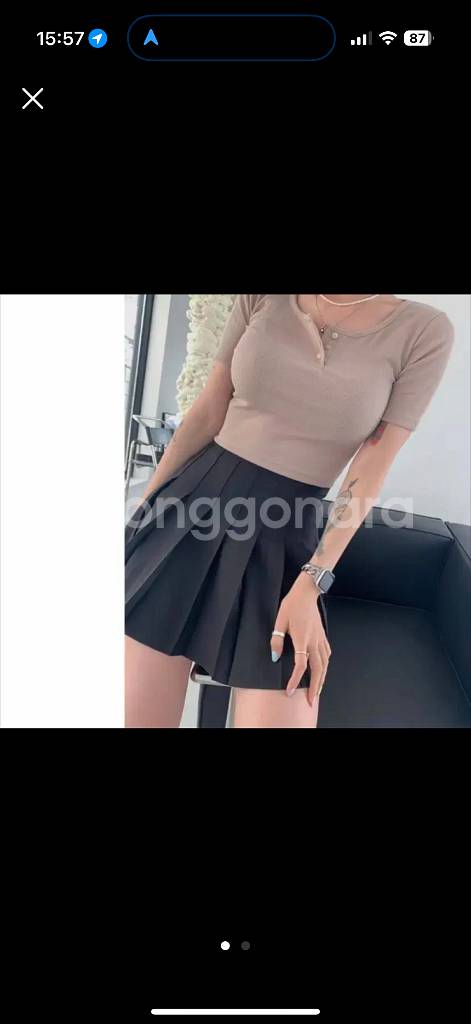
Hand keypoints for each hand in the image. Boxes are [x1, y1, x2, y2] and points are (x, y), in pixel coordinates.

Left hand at [271, 572, 330, 705]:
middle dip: (315, 687)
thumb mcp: (279, 621)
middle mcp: (314, 641)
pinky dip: (325, 666)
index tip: (291, 690)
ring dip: (322, 679)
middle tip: (312, 700)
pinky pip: (327, 655)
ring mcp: (320, 639)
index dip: (296, 679)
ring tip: (318, 691)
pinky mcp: (323, 636)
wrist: (307, 592)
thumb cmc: (292, 605)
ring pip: (325, 664)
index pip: (301, 665)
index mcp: (302, 639)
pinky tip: (323, 670)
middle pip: (318, 670)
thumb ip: (277, 640)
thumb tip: (275, 656)